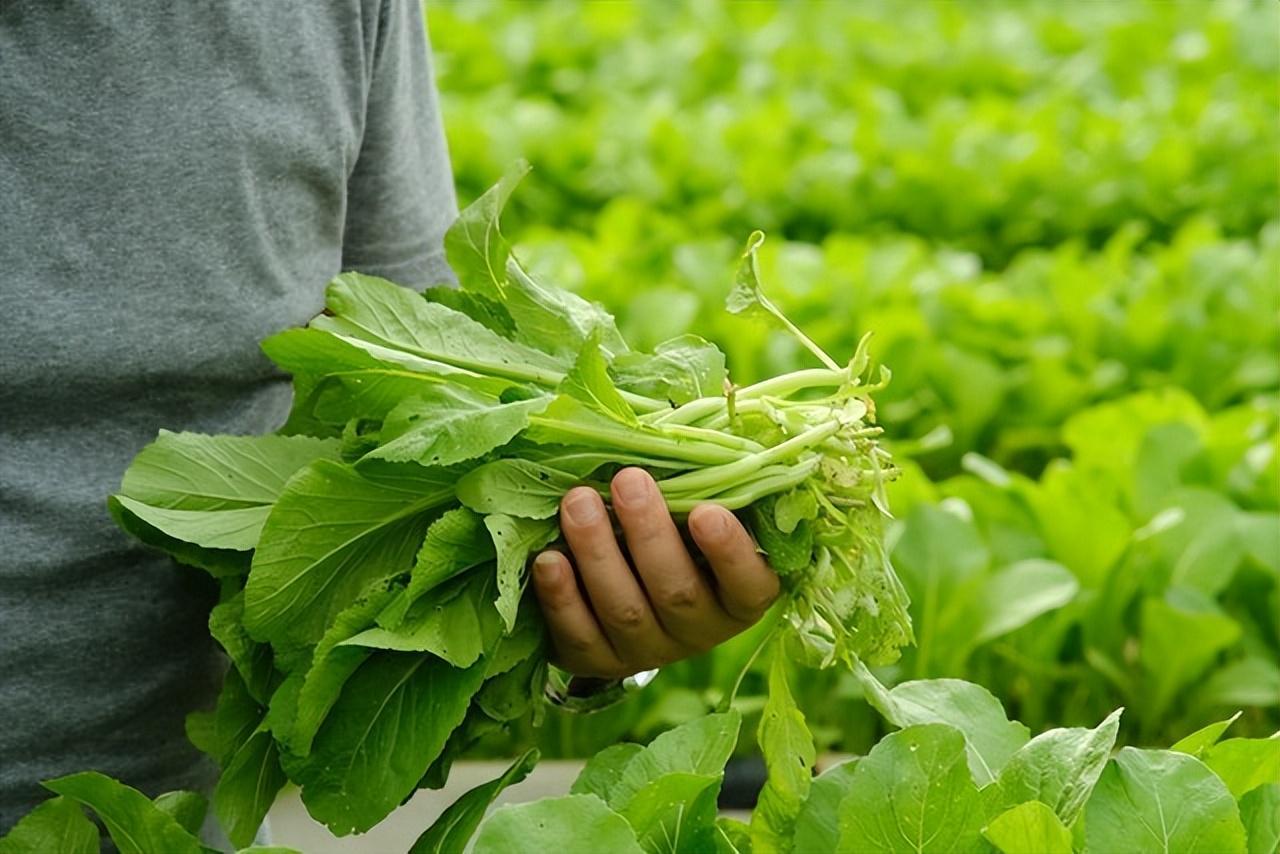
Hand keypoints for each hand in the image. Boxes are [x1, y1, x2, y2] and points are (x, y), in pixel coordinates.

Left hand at [531, 467, 779, 678]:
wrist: (633, 590)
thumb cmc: (677, 535)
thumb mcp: (700, 513)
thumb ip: (702, 488)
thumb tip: (687, 437)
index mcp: (738, 597)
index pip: (747, 583)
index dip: (729, 553)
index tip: (706, 511)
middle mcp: (697, 631)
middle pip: (676, 592)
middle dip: (649, 534)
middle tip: (628, 480)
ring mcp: (647, 651)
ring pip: (624, 610)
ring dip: (598, 553)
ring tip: (577, 501)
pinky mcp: (598, 660)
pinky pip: (579, 636)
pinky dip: (562, 598)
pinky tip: (548, 559)